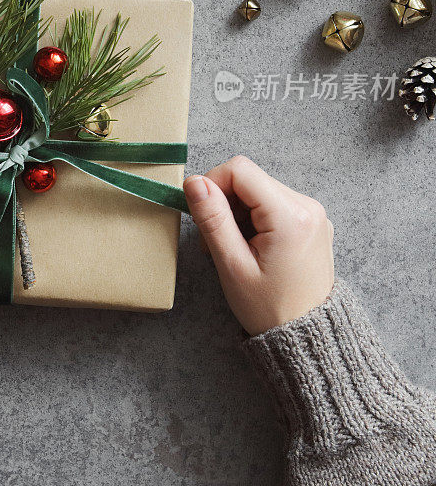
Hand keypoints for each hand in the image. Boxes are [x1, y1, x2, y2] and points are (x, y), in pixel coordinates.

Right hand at [183, 156, 333, 335]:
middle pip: (249, 178)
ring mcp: (312, 212)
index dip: (212, 184)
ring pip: (257, 189)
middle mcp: (308, 206)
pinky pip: (272, 202)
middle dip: (223, 203)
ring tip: (232, 248)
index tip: (201, 213)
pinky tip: (249, 246)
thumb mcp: (232, 265)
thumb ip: (212, 218)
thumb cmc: (270, 309)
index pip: (240, 169)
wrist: (309, 339)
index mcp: (291, 215)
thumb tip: (194, 182)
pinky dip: (253, 218)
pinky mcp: (311, 220)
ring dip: (236, 212)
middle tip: (214, 241)